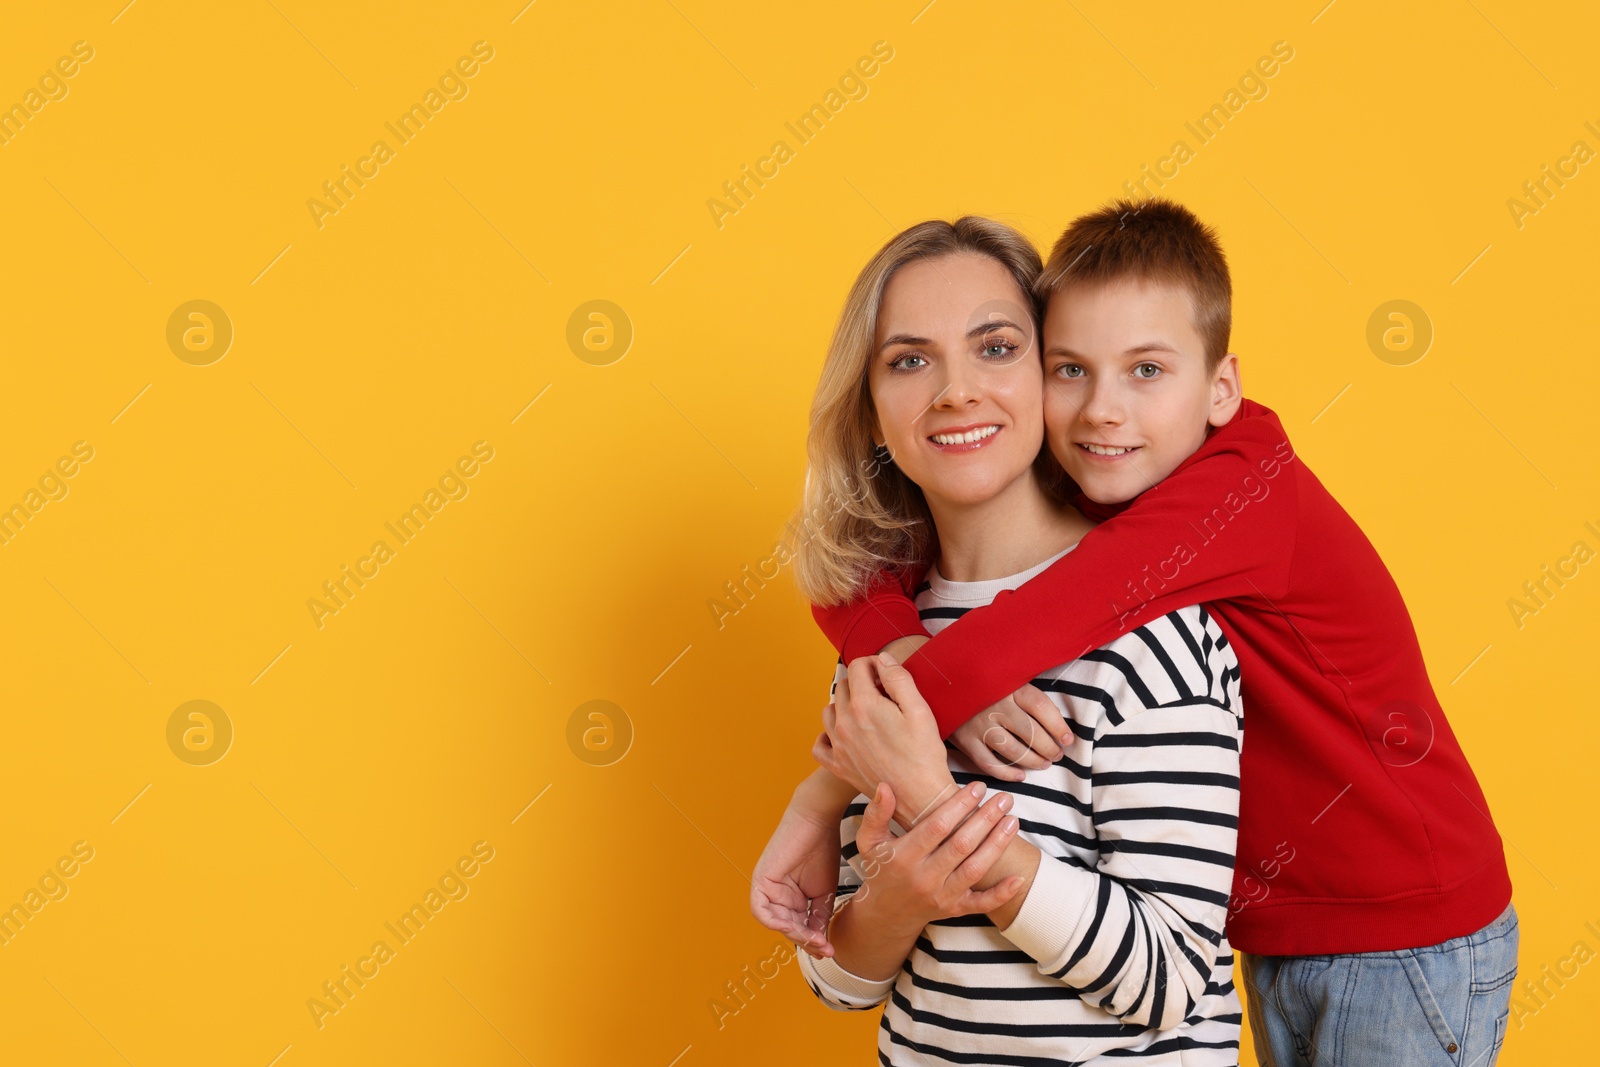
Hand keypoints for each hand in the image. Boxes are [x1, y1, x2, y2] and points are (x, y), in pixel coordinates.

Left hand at [751, 773, 853, 957]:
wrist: (819, 820)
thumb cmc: (823, 848)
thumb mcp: (825, 891)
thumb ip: (819, 916)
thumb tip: (821, 941)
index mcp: (790, 897)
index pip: (797, 927)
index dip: (812, 941)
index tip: (829, 949)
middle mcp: (777, 894)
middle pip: (787, 928)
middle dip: (805, 940)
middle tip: (824, 947)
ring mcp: (767, 887)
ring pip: (775, 923)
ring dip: (794, 934)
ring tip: (815, 938)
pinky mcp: (761, 880)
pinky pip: (760, 911)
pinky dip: (775, 922)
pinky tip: (794, 926)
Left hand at [816, 653, 952, 824]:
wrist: (920, 798)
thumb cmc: (924, 754)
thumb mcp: (920, 710)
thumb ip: (898, 679)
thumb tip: (882, 660)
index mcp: (864, 706)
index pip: (857, 667)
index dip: (873, 663)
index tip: (886, 673)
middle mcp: (844, 723)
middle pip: (842, 686)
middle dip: (860, 682)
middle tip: (882, 693)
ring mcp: (839, 745)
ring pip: (829, 710)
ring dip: (844, 705)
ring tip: (866, 712)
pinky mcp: (838, 765)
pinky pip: (820, 743)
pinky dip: (828, 735)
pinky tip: (844, 734)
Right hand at [846, 781, 1022, 933]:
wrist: (885, 914)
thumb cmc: (881, 869)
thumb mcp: (870, 841)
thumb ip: (876, 814)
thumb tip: (885, 786)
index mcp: (904, 857)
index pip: (936, 827)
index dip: (959, 806)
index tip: (977, 787)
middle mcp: (924, 878)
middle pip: (961, 845)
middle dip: (986, 819)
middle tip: (1004, 798)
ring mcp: (941, 896)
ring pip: (975, 870)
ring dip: (997, 844)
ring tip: (1013, 820)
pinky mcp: (955, 910)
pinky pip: (981, 904)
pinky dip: (1001, 894)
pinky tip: (1019, 877)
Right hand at [948, 685, 1071, 782]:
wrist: (942, 682)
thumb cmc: (984, 683)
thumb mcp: (1006, 678)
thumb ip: (1027, 694)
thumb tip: (1058, 722)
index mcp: (1009, 687)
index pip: (1041, 707)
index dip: (1058, 726)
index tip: (1068, 739)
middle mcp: (995, 705)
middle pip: (1031, 732)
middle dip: (1049, 747)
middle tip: (1057, 755)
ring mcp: (979, 724)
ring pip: (1013, 750)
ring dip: (1033, 761)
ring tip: (1044, 764)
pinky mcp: (965, 740)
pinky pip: (989, 763)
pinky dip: (1006, 773)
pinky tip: (1020, 776)